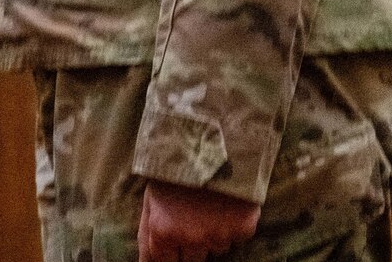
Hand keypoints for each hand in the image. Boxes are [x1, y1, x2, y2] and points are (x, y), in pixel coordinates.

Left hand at [138, 180, 261, 261]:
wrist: (210, 142)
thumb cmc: (175, 173)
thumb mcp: (151, 200)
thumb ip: (147, 238)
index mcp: (163, 232)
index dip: (170, 252)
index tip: (176, 236)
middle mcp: (192, 238)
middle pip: (193, 260)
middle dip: (191, 244)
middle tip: (192, 216)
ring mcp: (220, 235)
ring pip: (217, 249)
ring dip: (213, 233)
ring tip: (208, 204)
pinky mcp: (243, 229)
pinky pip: (237, 238)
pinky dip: (233, 225)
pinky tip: (226, 203)